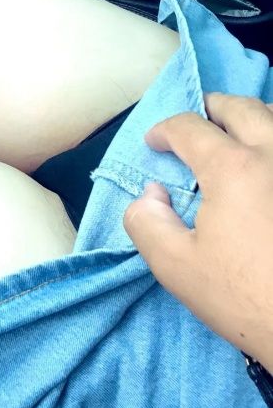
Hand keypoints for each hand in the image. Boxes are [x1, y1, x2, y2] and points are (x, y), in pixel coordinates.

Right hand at [123, 93, 272, 371]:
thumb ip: (147, 222)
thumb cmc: (247, 299)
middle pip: (240, 108)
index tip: (154, 144)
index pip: (190, 128)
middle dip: (211, 110)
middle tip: (197, 124)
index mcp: (233, 168)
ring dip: (250, 120)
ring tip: (236, 138)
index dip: (164, 131)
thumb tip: (151, 195)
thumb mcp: (177, 268)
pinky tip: (267, 168)